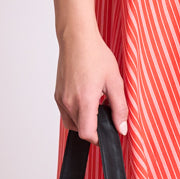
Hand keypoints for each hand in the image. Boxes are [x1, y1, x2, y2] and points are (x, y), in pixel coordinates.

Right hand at [55, 22, 128, 141]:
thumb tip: (122, 128)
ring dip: (84, 121)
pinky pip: (66, 113)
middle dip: (93, 128)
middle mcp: (69, 102)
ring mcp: (61, 99)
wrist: (77, 39)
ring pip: (71, 123)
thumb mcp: (115, 81)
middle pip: (80, 131)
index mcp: (84, 100)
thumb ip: (120, 108)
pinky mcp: (57, 95)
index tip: (107, 134)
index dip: (98, 139)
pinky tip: (86, 98)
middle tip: (105, 113)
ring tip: (95, 104)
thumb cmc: (95, 55)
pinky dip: (76, 113)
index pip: (87, 133)